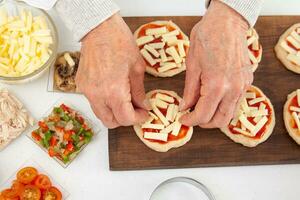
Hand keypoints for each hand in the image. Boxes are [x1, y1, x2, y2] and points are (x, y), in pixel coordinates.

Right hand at [76, 13, 149, 127]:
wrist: (99, 28)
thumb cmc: (119, 42)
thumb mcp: (137, 68)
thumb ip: (139, 92)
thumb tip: (143, 105)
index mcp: (114, 91)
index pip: (126, 118)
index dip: (138, 119)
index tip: (144, 113)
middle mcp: (97, 95)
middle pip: (111, 122)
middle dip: (125, 119)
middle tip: (135, 109)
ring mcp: (86, 91)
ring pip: (100, 115)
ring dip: (113, 113)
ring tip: (124, 100)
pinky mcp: (81, 86)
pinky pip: (93, 102)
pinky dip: (104, 103)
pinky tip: (111, 90)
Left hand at [180, 0, 252, 127]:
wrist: (226, 22)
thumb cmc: (207, 38)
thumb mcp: (192, 65)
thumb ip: (189, 91)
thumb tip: (185, 107)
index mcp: (216, 85)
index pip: (203, 115)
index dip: (190, 121)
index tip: (182, 119)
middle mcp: (233, 89)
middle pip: (220, 121)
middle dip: (204, 123)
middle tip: (191, 117)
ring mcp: (243, 86)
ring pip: (230, 114)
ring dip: (215, 117)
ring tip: (201, 109)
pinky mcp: (247, 81)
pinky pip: (236, 102)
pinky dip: (224, 106)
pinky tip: (213, 99)